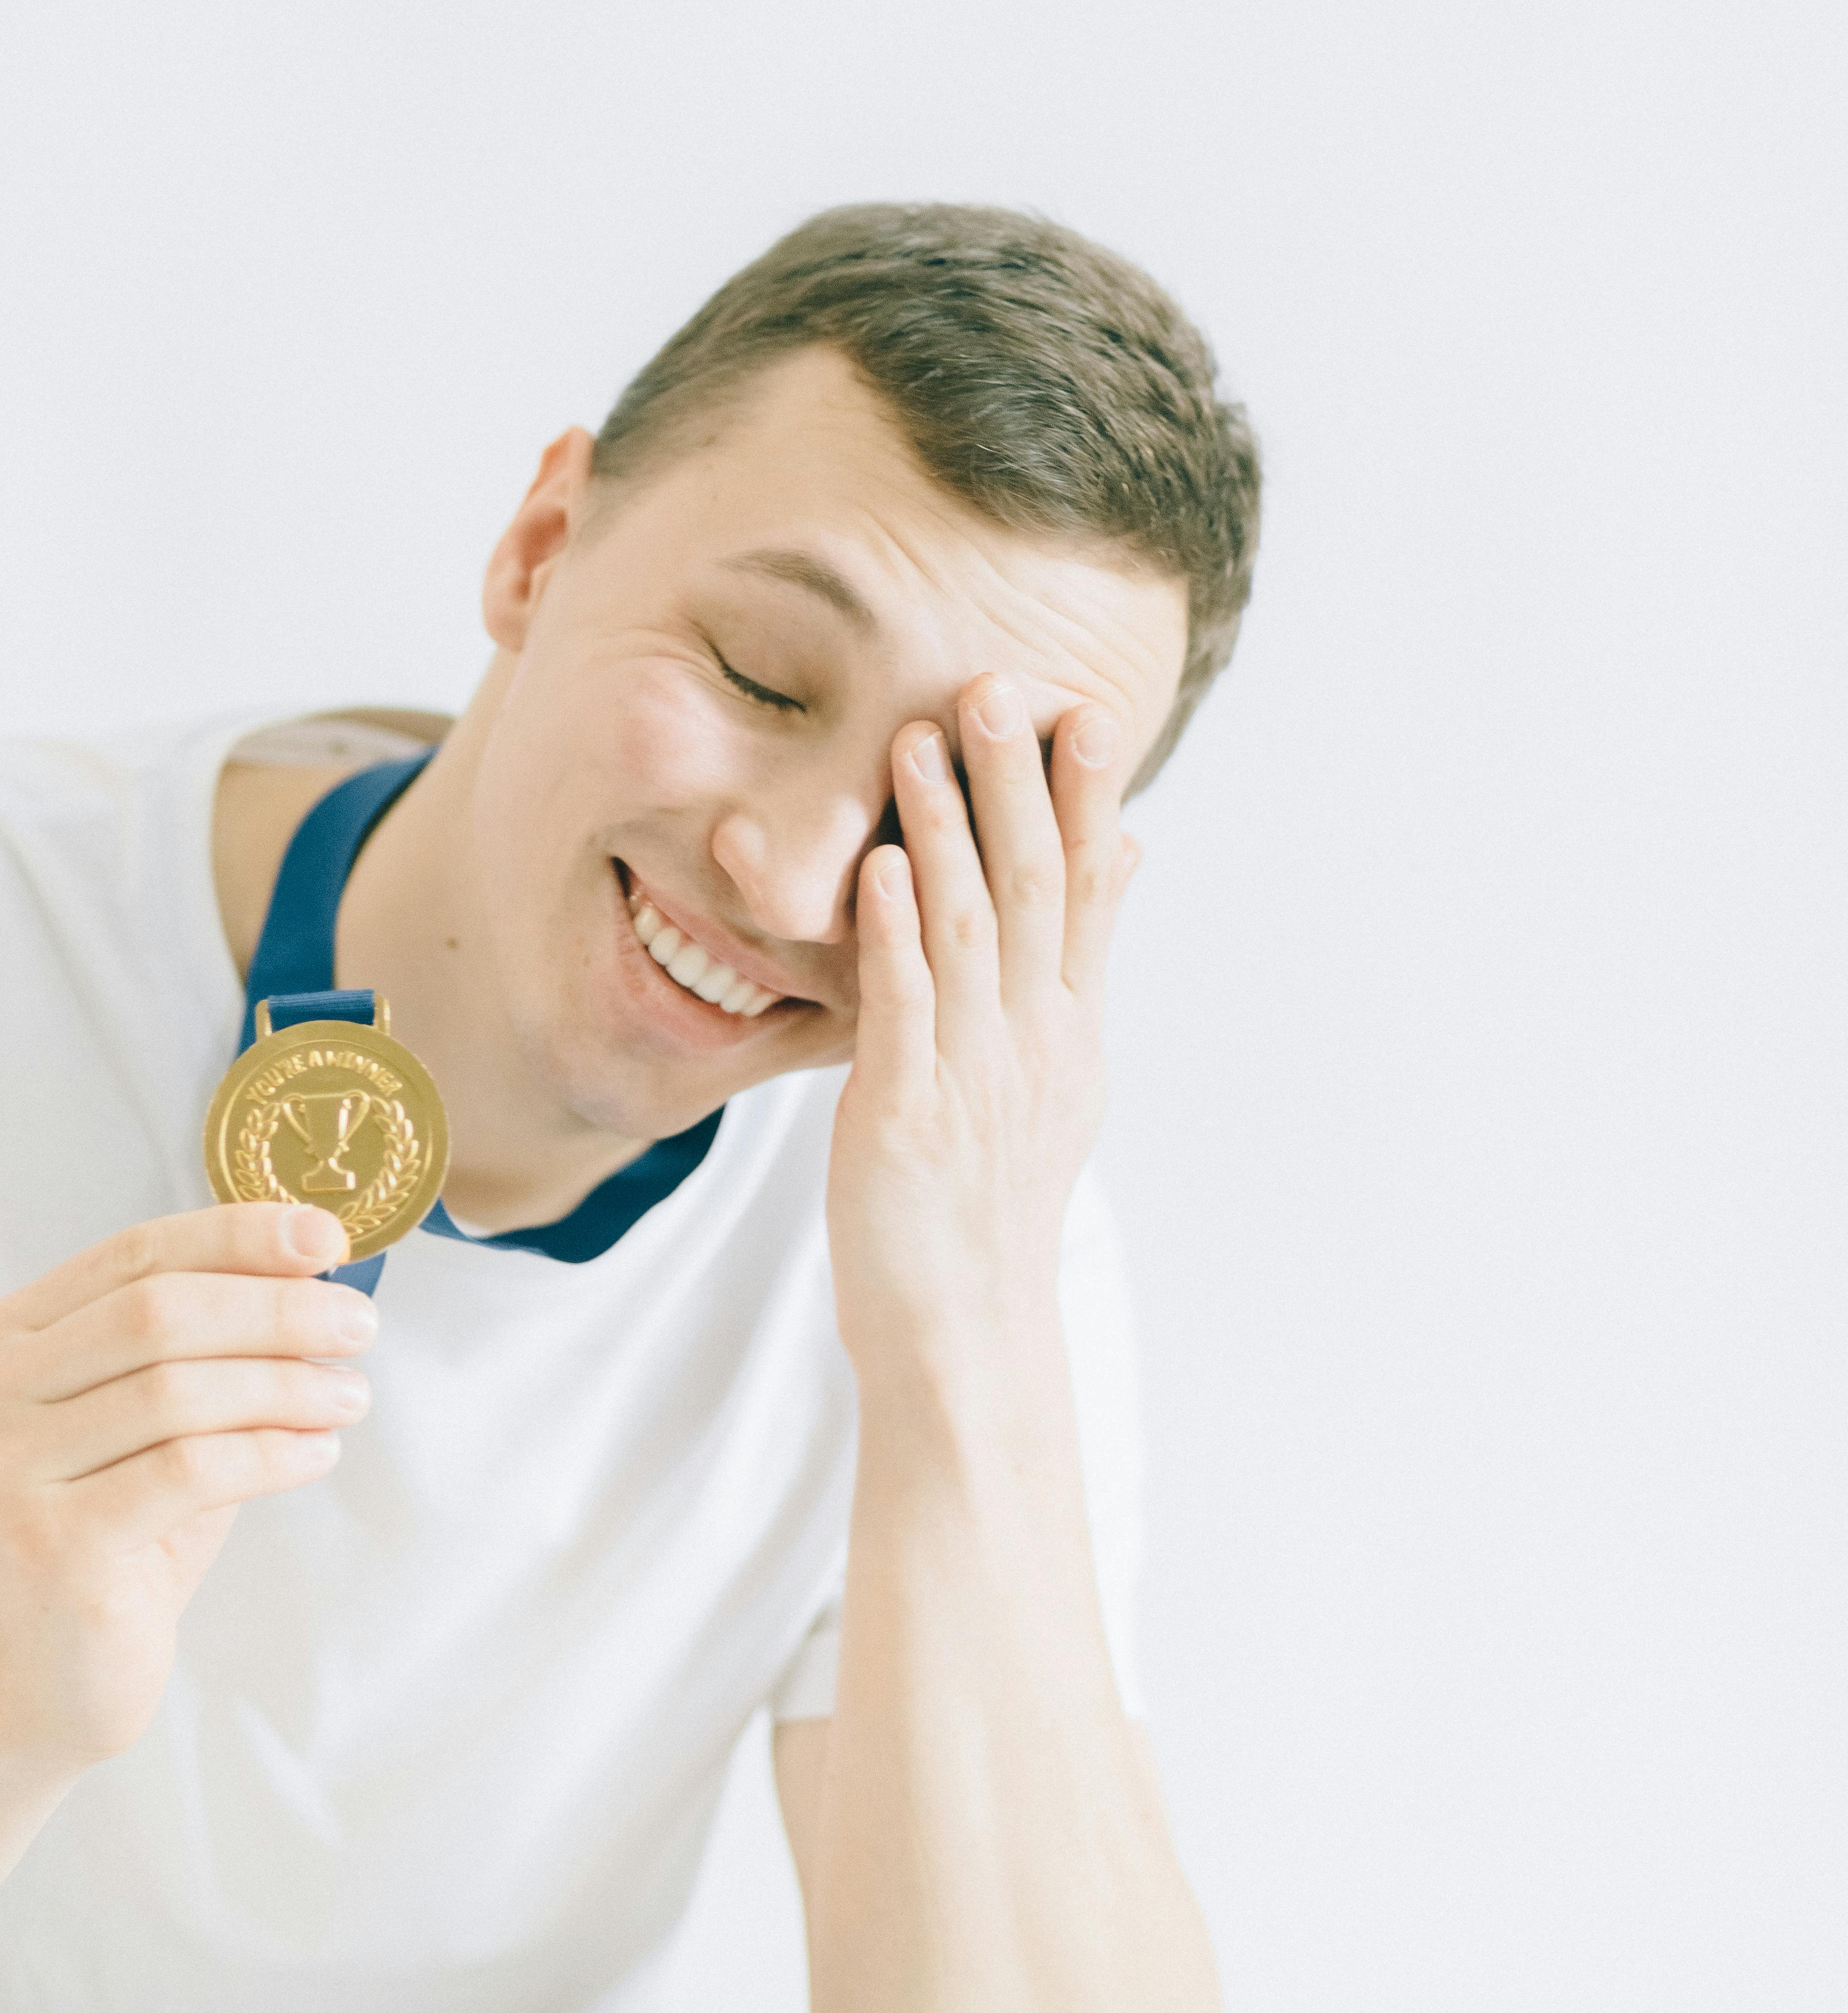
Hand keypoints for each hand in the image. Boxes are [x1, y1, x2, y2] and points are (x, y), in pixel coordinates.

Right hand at [0, 1206, 375, 1767]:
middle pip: (156, 1314)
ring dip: (286, 1385)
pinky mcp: (49, 1543)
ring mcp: (7, 1469)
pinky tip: (320, 1452)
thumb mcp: (166, 1413)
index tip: (327, 1237)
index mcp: (7, 1335)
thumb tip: (311, 1260)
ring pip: (175, 1391)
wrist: (55, 1668)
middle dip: (275, 1309)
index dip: (234, 1235)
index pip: (135, 1253)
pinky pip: (187, 1470)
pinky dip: (271, 1452)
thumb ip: (213, 1338)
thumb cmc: (126, 1523)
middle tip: (361, 1326)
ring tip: (352, 1396)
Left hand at [825, 674, 1137, 1378]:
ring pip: (969, 930)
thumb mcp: (1059, 1071)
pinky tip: (882, 869)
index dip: (1088, 798)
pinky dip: (894, 935)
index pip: (1091, 890)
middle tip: (997, 686)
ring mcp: (975, 1076)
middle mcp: (1035, 1041)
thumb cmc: (994, 1193)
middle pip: (1037, 890)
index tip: (1083, 709)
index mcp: (1071, 1027)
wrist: (965, 1326)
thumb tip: (1129, 848)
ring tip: (921, 740)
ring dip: (946, 829)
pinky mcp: (905, 1116)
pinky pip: (903, 1010)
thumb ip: (1081, 960)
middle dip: (1017, 785)